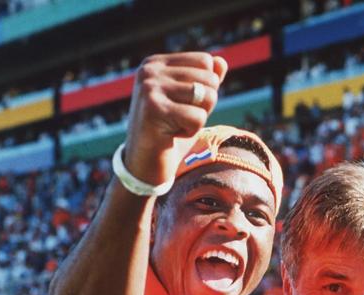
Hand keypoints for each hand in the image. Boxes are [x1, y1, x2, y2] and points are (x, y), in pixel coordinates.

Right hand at [124, 52, 227, 185]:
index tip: (183, 104)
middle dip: (204, 106)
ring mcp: (149, 88)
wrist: (142, 163)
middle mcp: (149, 71)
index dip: (206, 88)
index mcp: (156, 63)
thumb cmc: (168, 131)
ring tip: (176, 125)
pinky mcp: (153, 110)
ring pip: (206, 97)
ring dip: (199, 119)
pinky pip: (198, 118)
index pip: (205, 61)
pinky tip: (172, 135)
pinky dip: (191, 131)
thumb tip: (221, 62)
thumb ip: (204, 80)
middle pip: (209, 79)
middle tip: (180, 119)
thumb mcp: (187, 102)